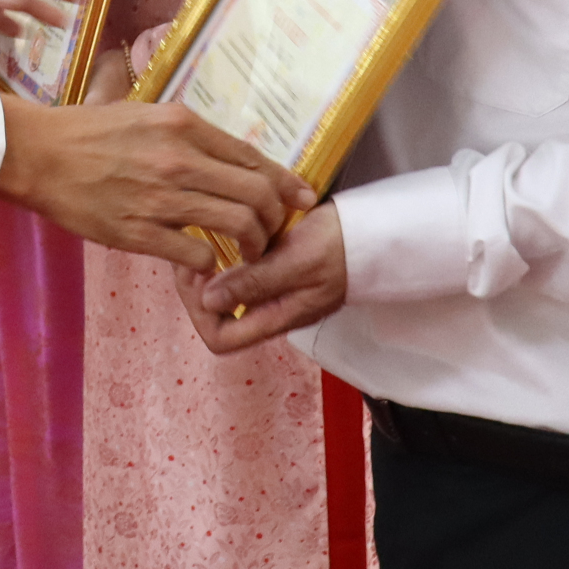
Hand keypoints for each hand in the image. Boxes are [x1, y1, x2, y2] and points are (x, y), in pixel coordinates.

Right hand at [0, 96, 314, 273]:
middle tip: (270, 233)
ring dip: (251, 245)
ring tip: (246, 254)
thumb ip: (187, 131)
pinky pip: (198, 257)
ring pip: (236, 225)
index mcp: (182, 125)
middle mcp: (178, 159)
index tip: (301, 199)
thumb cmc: (90, 131)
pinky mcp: (139, 232)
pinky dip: (210, 266)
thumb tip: (227, 151)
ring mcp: (160, 198)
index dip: (285, 183)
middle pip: (256, 193)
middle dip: (274, 219)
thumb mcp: (145, 112)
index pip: (253, 157)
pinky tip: (205, 266)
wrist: (39, 154)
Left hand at [185, 201, 348, 353]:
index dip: (200, 312)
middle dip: (197, 285)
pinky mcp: (273, 269)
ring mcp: (270, 290)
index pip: (220, 338)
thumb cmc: (340, 246)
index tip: (200, 272)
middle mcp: (268, 309)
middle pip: (214, 315)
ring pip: (223, 291)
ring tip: (206, 235)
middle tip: (196, 249)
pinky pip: (238, 271)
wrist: (371, 229)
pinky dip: (225, 253)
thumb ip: (256, 283)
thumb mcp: (297, 263)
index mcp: (274, 318)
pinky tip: (225, 230)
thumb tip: (208, 300)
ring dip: (209, 266)